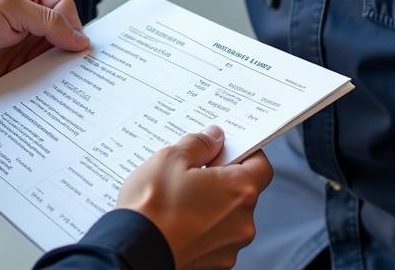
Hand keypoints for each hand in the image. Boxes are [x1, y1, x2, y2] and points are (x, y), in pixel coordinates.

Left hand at [0, 0, 86, 101]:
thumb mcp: (7, 7)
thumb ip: (47, 21)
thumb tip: (82, 40)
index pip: (66, 9)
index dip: (75, 28)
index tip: (81, 50)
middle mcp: (29, 21)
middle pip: (64, 38)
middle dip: (73, 55)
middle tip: (89, 76)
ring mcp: (20, 50)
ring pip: (52, 64)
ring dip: (61, 76)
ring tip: (76, 94)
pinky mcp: (11, 76)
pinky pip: (35, 85)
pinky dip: (44, 93)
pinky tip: (55, 104)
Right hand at [116, 126, 272, 269]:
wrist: (134, 251)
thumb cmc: (153, 207)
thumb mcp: (172, 158)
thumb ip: (199, 144)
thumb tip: (213, 138)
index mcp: (239, 190)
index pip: (260, 165)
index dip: (245, 153)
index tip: (225, 148)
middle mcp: (242, 222)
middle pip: (242, 191)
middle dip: (221, 179)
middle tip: (193, 170)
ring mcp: (229, 247)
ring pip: (227, 216)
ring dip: (210, 204)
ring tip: (178, 197)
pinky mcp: (214, 264)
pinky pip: (214, 237)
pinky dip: (201, 227)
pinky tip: (176, 218)